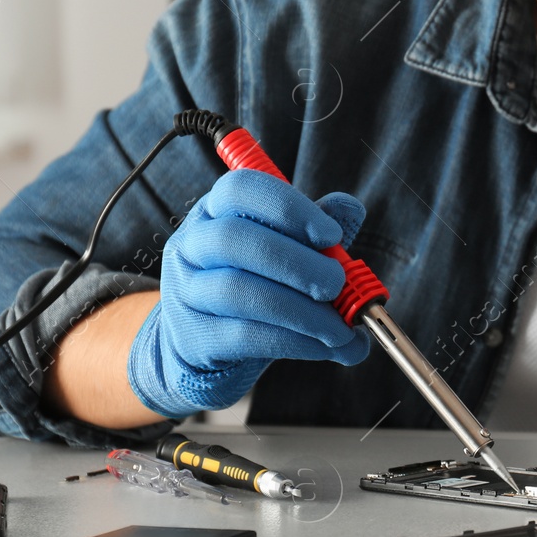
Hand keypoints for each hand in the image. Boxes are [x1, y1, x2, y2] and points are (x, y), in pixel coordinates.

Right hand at [128, 169, 370, 417]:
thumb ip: (313, 230)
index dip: (287, 208)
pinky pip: (245, 336)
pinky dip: (296, 342)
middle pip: (234, 238)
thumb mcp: (282, 250)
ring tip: (341, 328)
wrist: (206, 343)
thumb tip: (350, 207)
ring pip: (238, 291)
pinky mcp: (193, 337)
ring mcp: (186, 292)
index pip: (239, 190)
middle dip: (297, 262)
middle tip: (337, 284)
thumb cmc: (254, 285)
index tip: (331, 235)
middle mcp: (192, 245)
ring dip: (303, 311)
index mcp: (215, 211)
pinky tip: (325, 346)